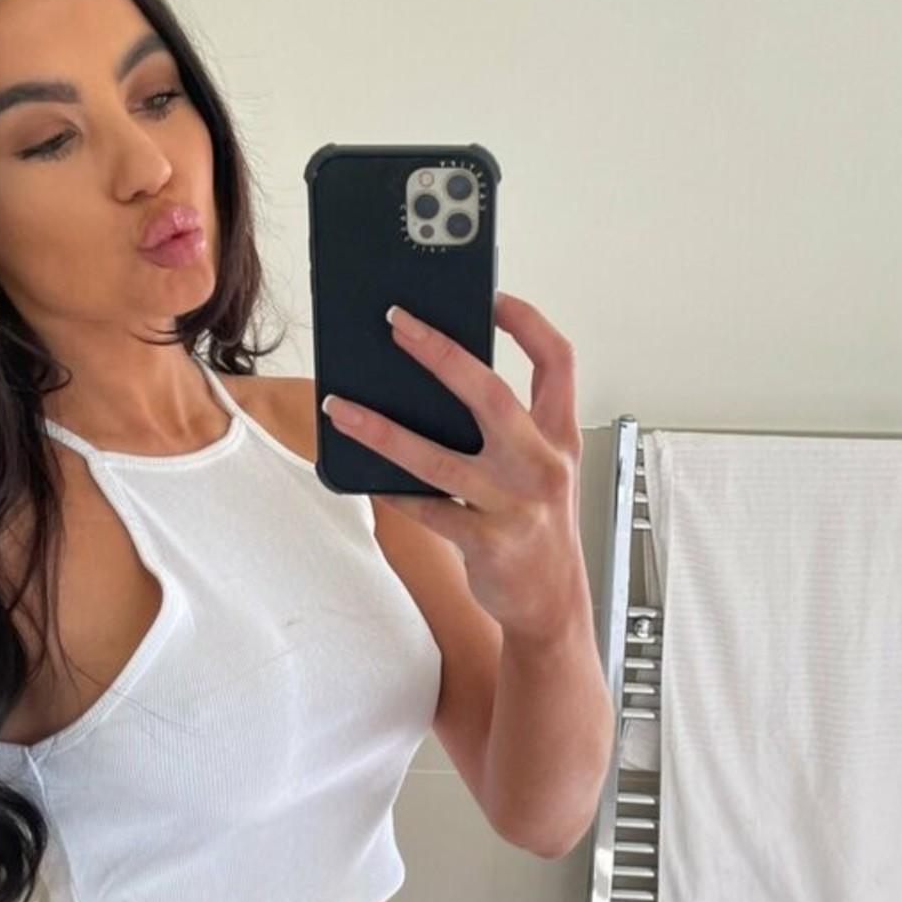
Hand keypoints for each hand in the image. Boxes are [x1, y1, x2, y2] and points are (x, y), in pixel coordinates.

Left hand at [321, 291, 588, 640]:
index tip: (492, 297)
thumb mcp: (542, 470)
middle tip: (396, 322)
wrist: (553, 604)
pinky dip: (391, 490)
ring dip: (382, 430)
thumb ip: (508, 430)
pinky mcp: (486, 542)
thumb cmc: (538, 527)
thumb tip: (436, 385)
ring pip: (438, 458)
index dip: (528, 322)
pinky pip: (426, 509)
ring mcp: (514, 505)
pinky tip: (363, 473)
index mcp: (560, 437)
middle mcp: (543, 465)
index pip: (558, 362)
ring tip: (340, 406)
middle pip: (491, 394)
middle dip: (440, 353)